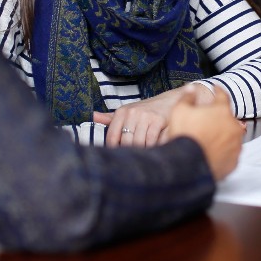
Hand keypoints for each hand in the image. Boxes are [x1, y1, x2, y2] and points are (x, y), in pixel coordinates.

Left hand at [93, 83, 215, 147]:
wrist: (169, 101)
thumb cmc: (144, 111)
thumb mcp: (126, 112)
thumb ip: (109, 118)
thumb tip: (92, 116)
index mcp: (121, 112)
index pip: (112, 137)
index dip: (115, 150)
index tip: (119, 158)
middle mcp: (132, 113)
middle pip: (126, 142)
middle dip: (131, 153)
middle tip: (135, 159)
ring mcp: (145, 116)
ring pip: (139, 143)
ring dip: (143, 152)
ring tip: (145, 155)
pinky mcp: (158, 120)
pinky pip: (152, 140)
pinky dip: (153, 147)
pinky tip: (155, 149)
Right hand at [166, 85, 242, 180]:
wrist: (187, 164)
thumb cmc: (185, 136)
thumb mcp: (180, 110)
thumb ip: (188, 97)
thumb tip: (191, 88)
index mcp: (221, 111)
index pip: (223, 96)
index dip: (218, 91)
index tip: (216, 89)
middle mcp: (233, 127)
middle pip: (228, 118)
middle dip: (218, 117)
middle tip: (206, 121)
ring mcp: (235, 145)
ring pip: (231, 136)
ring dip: (222, 134)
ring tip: (207, 138)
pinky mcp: (234, 161)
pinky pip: (230, 152)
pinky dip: (223, 150)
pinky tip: (211, 151)